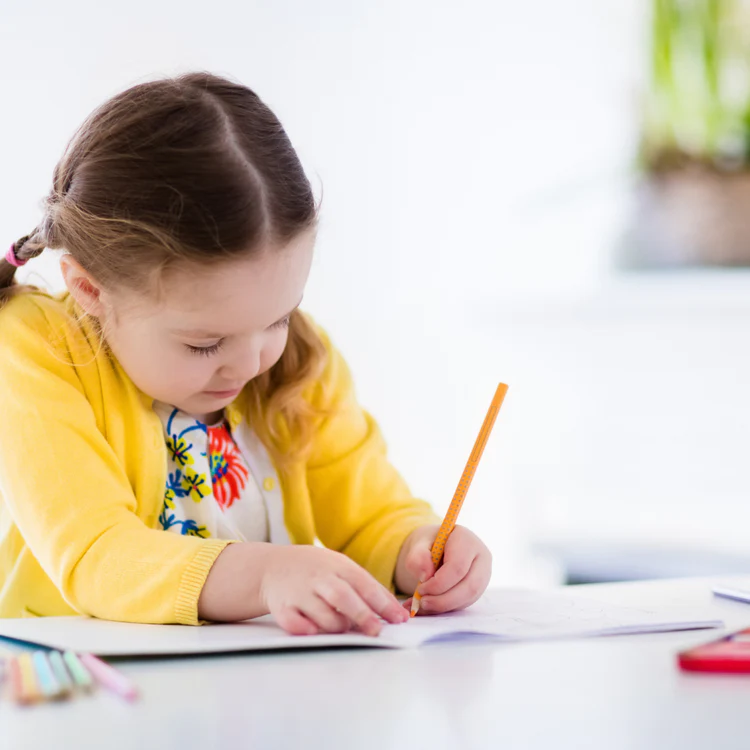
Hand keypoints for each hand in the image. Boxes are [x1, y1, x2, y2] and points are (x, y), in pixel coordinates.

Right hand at [260, 545, 408, 635]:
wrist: (272, 566)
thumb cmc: (316, 570)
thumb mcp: (340, 567)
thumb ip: (365, 586)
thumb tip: (393, 610)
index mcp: (338, 566)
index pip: (364, 584)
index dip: (383, 603)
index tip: (400, 619)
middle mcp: (319, 578)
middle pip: (343, 597)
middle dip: (362, 615)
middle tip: (377, 631)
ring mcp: (299, 592)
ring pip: (322, 613)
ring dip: (337, 625)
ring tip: (346, 629)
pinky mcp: (281, 607)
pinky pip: (293, 622)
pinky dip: (304, 628)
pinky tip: (313, 631)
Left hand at [396, 525, 491, 614]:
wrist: (435, 548)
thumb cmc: (428, 544)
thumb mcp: (418, 545)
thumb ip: (418, 556)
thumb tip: (425, 575)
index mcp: (466, 540)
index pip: (457, 566)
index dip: (438, 583)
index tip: (420, 589)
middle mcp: (481, 556)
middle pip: (469, 585)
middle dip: (444, 600)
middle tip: (423, 602)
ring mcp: (483, 573)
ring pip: (470, 597)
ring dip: (446, 606)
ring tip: (425, 604)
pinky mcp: (479, 587)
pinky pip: (466, 602)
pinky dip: (447, 607)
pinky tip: (432, 606)